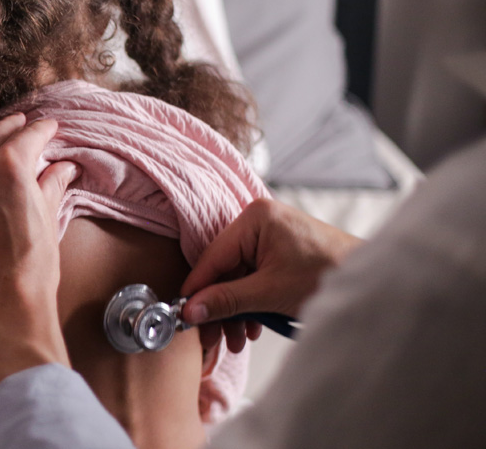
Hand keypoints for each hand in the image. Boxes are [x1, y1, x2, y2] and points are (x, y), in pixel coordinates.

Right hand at [180, 198, 361, 351]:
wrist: (374, 284)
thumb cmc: (328, 276)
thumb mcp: (269, 293)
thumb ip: (226, 301)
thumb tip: (191, 311)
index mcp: (254, 219)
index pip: (212, 257)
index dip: (197, 289)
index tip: (184, 315)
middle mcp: (259, 222)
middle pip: (223, 270)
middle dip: (220, 308)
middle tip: (211, 337)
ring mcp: (270, 236)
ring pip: (237, 278)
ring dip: (235, 311)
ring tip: (236, 340)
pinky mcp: (280, 252)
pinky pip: (253, 278)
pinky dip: (251, 304)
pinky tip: (252, 328)